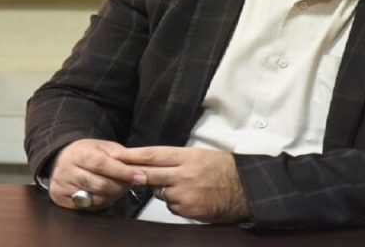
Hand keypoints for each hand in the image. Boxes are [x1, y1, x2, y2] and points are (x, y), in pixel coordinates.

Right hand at [47, 139, 146, 210]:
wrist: (60, 159)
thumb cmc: (86, 153)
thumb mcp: (102, 146)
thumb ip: (119, 155)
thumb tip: (138, 167)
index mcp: (77, 153)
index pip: (102, 164)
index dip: (122, 172)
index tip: (140, 177)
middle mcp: (66, 169)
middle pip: (100, 184)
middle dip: (120, 186)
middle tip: (130, 183)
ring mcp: (61, 185)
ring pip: (95, 198)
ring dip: (112, 195)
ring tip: (117, 187)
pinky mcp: (60, 198)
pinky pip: (87, 207)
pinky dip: (100, 202)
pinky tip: (103, 194)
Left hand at [115, 146, 250, 223]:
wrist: (247, 189)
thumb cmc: (224, 168)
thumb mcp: (201, 155)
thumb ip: (177, 159)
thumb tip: (154, 163)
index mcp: (188, 157)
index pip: (154, 155)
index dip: (134, 155)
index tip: (118, 154)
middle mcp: (184, 175)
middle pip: (150, 174)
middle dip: (134, 173)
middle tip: (119, 170)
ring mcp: (186, 194)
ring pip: (160, 193)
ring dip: (162, 190)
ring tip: (180, 186)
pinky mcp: (189, 211)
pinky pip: (172, 207)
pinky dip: (176, 203)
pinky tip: (190, 198)